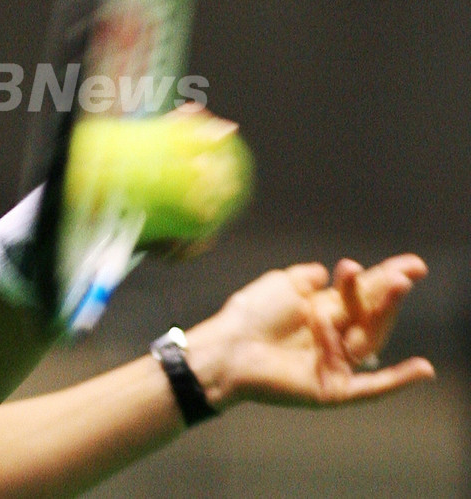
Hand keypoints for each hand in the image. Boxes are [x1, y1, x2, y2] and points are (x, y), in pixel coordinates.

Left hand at [204, 254, 434, 407]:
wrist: (227, 347)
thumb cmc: (249, 315)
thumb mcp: (280, 285)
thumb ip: (305, 278)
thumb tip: (324, 271)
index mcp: (324, 310)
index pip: (363, 293)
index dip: (385, 278)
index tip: (413, 263)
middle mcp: (335, 336)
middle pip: (370, 314)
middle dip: (389, 292)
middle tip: (406, 273)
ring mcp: (336, 363)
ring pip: (371, 339)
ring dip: (385, 314)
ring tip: (396, 287)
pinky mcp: (332, 389)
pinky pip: (371, 388)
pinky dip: (397, 381)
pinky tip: (424, 369)